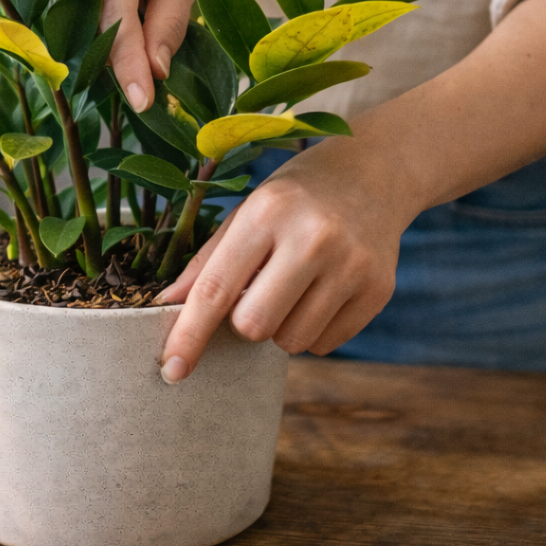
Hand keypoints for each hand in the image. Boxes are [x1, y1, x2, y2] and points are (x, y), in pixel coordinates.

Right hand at [55, 0, 201, 110]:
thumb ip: (170, 21)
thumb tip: (155, 72)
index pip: (119, 19)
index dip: (129, 66)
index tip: (141, 102)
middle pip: (88, 29)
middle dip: (114, 64)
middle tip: (142, 89)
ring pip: (71, 30)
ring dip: (98, 52)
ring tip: (124, 55)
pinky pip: (61, 22)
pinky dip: (83, 40)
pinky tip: (100, 43)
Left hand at [157, 144, 409, 381]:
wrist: (370, 175)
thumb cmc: (293, 199)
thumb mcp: (245, 214)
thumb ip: (206, 264)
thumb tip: (167, 308)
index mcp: (267, 213)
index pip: (217, 289)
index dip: (189, 334)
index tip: (172, 370)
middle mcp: (313, 238)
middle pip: (254, 326)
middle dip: (244, 322)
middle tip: (257, 292)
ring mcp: (352, 265)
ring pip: (290, 342)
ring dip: (280, 328)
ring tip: (292, 287)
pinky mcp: (379, 290)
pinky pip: (324, 345)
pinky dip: (312, 330)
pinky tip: (321, 291)